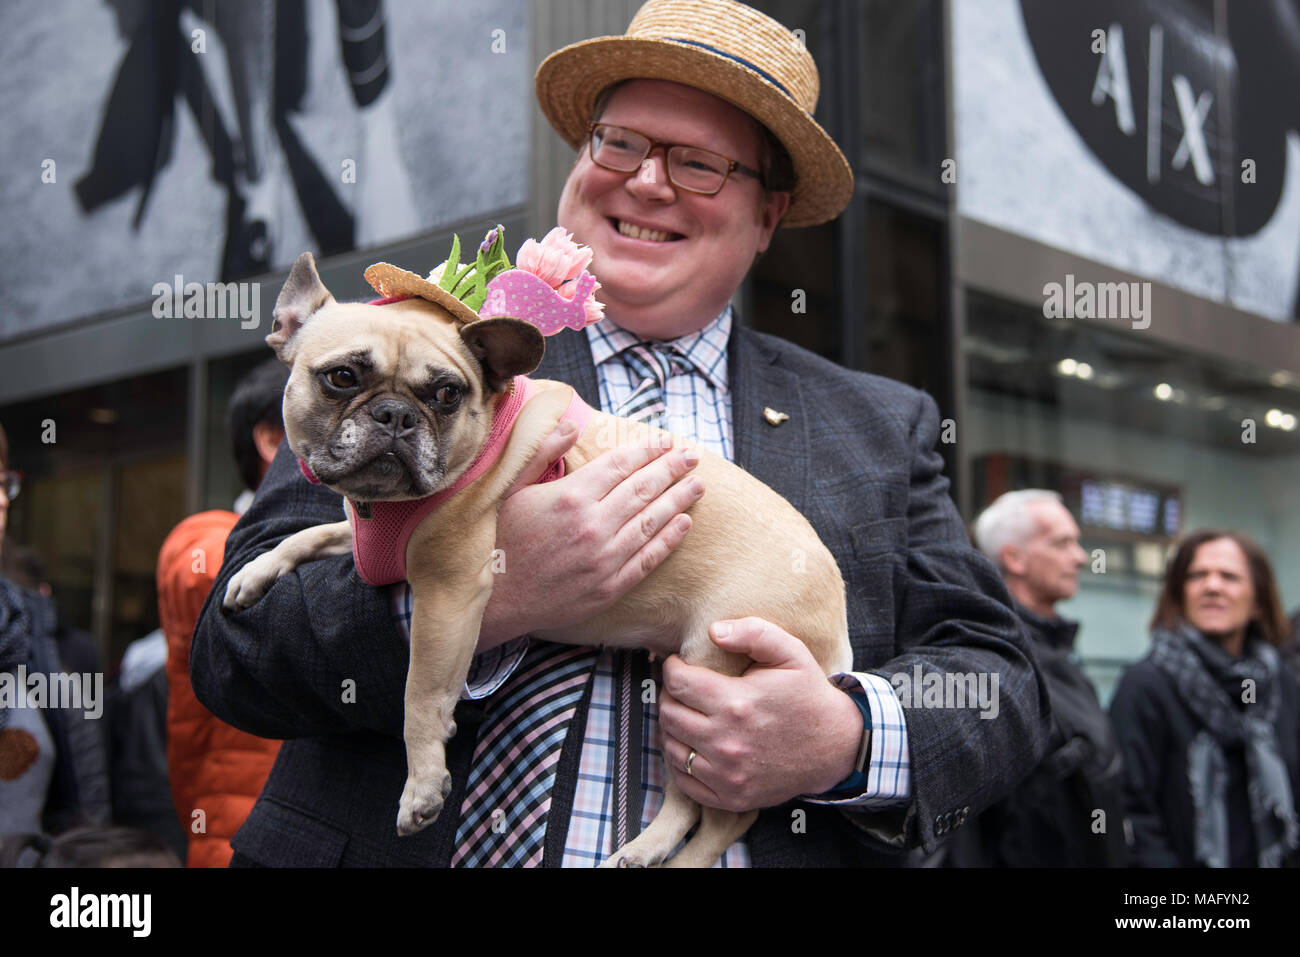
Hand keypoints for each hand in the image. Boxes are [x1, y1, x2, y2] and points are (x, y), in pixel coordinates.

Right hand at [476, 421, 703, 648]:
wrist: (496, 601)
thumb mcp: (512, 489)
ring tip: (698, 485)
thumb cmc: (500, 541)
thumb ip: (542, 453)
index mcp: (570, 496)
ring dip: (680, 500)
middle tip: (692, 456)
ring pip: (652, 521)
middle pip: (644, 488)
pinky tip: (685, 523)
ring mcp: (604, 558)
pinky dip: (670, 539)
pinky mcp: (610, 587)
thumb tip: (571, 424)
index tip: (665, 440)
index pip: (620, 464)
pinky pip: (648, 558)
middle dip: (672, 468)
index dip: (647, 449)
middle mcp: (592, 525)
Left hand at [659, 617, 862, 811]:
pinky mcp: (730, 797)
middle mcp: (727, 742)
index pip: (677, 683)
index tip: (679, 665)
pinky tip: (695, 745)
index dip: (672, 668)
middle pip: (668, 714)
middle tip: (683, 688)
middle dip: (669, 695)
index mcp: (737, 703)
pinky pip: (684, 780)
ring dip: (673, 728)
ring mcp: (727, 775)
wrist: (836, 747)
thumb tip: (714, 631)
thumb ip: (753, 633)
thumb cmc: (808, 696)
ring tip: (689, 714)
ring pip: (671, 747)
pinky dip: (681, 762)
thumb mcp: (791, 653)